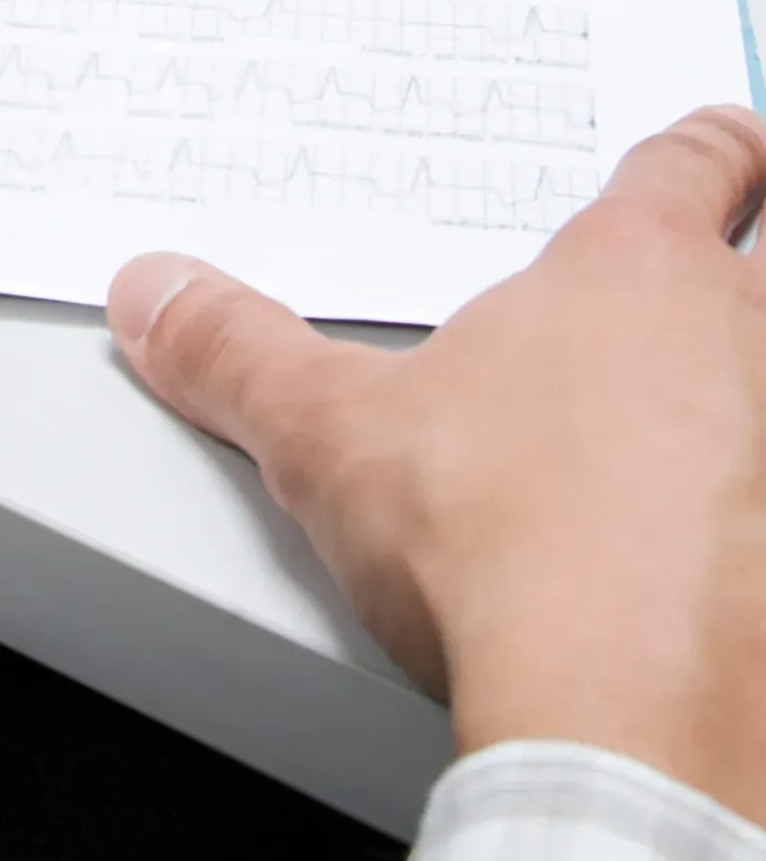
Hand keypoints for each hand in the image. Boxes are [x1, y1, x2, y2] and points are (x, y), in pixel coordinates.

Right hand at [108, 108, 765, 827]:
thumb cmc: (510, 548)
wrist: (629, 711)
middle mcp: (751, 338)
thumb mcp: (328, 436)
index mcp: (637, 274)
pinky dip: (758, 515)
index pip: (698, 164)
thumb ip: (236, 354)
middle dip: (764, 256)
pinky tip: (726, 555)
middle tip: (743, 267)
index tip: (721, 148)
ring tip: (723, 437)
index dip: (709, 151)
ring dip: (754, 393)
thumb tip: (155, 296)